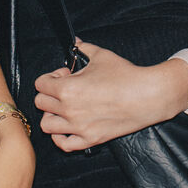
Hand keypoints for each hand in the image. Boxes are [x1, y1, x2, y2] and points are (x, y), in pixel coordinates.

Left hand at [32, 40, 187, 150]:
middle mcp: (69, 109)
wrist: (148, 96)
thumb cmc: (126, 76)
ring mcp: (79, 127)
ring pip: (47, 125)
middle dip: (50, 94)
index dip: (51, 77)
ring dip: (51, 115)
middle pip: (41, 103)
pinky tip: (68, 128)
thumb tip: (75, 43)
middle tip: (65, 89)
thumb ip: (83, 48)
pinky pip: (64, 145)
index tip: (65, 75)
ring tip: (64, 108)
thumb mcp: (101, 56)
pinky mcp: (90, 139)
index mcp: (68, 88)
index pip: (40, 84)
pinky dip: (61, 138)